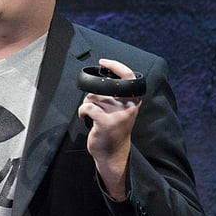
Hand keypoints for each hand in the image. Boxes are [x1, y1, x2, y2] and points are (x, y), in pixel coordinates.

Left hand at [78, 59, 140, 199]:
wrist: (113, 154)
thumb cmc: (114, 130)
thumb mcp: (123, 110)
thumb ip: (117, 96)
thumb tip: (101, 79)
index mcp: (134, 101)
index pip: (129, 76)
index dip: (116, 66)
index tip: (104, 61)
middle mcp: (128, 106)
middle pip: (102, 88)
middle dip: (94, 96)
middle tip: (97, 109)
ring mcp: (117, 114)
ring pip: (92, 97)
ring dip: (88, 105)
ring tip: (94, 117)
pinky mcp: (105, 122)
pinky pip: (87, 106)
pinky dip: (82, 111)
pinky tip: (85, 118)